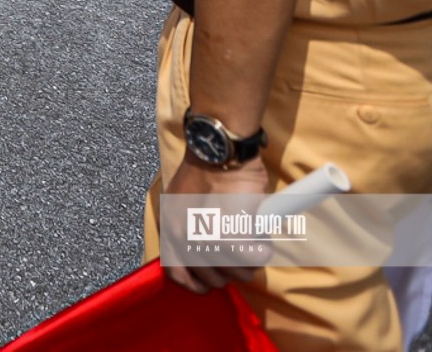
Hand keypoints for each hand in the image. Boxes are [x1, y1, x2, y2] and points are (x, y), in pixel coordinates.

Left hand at [163, 158, 269, 292]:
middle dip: (231, 272)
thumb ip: (188, 227)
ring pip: (235, 272)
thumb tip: (207, 254)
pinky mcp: (230, 231)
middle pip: (212, 278)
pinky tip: (262, 239)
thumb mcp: (182, 199)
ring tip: (255, 243)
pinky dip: (261, 252)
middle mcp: (182, 237)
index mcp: (169, 228)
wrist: (219, 148)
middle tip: (243, 254)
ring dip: (249, 262)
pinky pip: (250, 258)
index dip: (197, 283)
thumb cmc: (206, 169)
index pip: (176, 274)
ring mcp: (205, 236)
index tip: (214, 280)